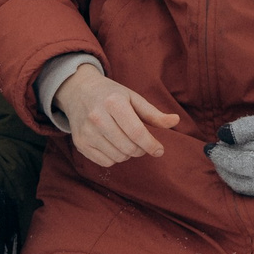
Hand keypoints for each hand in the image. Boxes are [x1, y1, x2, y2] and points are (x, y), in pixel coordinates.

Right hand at [59, 67, 180, 167]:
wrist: (77, 91)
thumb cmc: (110, 95)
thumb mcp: (133, 98)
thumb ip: (154, 113)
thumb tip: (176, 121)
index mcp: (113, 103)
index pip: (137, 132)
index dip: (151, 145)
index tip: (159, 150)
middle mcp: (97, 117)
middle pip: (129, 148)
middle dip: (141, 149)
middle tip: (141, 142)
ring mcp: (86, 132)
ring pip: (118, 157)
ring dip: (128, 154)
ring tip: (125, 140)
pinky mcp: (80, 143)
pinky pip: (105, 162)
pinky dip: (114, 158)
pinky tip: (112, 144)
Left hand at [206, 102, 253, 197]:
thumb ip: (245, 127)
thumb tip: (221, 135)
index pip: (234, 164)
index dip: (218, 154)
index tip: (207, 146)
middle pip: (234, 180)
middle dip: (222, 165)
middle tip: (216, 151)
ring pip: (242, 188)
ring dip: (230, 174)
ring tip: (225, 158)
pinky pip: (253, 190)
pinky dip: (242, 179)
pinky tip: (239, 166)